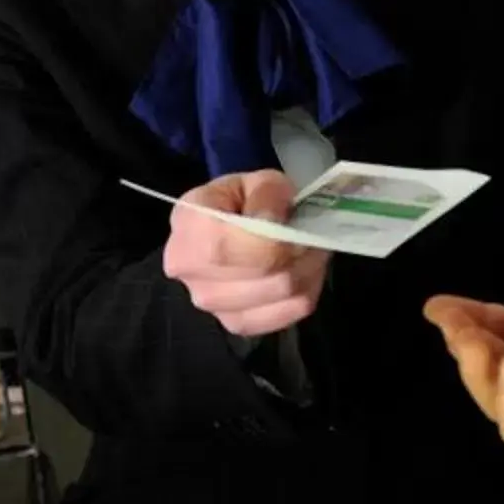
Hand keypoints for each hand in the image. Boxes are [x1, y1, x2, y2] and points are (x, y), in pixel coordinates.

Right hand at [163, 169, 329, 339]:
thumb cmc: (239, 200)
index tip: (292, 222)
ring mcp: (211, 304)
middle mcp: (191, 271)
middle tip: (312, 236)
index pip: (238, 247)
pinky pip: (286, 316)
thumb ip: (268, 195)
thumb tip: (273, 223)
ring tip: (309, 251)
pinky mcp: (234, 324)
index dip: (278, 238)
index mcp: (190, 226)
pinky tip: (303, 274)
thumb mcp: (257, 180)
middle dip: (301, 252)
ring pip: (282, 295)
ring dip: (308, 271)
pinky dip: (304, 293)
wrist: (220, 226)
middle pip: (268, 274)